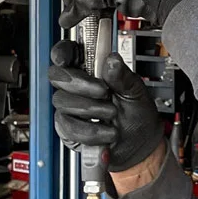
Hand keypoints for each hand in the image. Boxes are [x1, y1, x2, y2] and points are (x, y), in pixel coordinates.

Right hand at [49, 40, 164, 172]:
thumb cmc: (137, 114)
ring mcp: (71, 108)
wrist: (140, 145)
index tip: (65, 59)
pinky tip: (105, 132)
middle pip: (57, 76)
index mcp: (92, 69)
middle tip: (103, 92)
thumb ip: (122, 75)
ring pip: (62, 102)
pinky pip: (68, 127)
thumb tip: (112, 60)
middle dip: (80, 84)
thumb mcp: (135, 91)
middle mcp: (77, 87)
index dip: (62, 52)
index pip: (67, 53)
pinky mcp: (69, 130)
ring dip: (90, 109)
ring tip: (112, 113)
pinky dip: (89, 131)